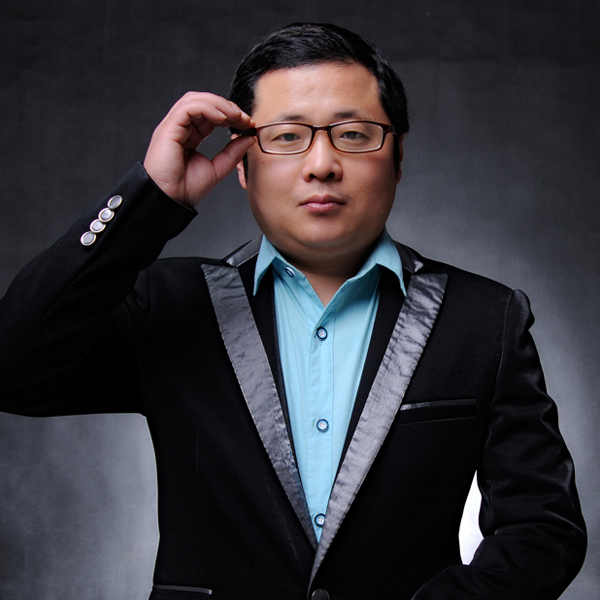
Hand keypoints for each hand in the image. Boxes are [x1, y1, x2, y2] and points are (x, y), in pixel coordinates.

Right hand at [143, 92, 255, 207]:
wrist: (171, 201)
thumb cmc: (186, 189)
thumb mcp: (218, 169)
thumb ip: (233, 153)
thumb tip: (249, 138)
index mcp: (190, 136)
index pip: (210, 115)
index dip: (230, 115)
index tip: (247, 124)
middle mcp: (180, 128)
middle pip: (203, 103)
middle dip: (227, 107)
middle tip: (245, 118)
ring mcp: (173, 127)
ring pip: (195, 100)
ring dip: (219, 104)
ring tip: (236, 115)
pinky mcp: (168, 128)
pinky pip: (188, 108)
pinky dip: (207, 108)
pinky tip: (222, 118)